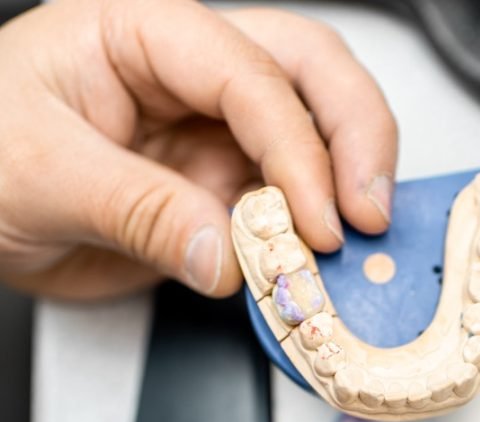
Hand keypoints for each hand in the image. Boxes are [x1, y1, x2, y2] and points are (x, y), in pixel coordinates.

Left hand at [0, 0, 396, 298]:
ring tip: (358, 239)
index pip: (250, 75)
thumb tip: (228, 256)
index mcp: (142, 34)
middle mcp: (191, 76)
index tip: (317, 220)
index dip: (298, 148)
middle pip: (310, 72)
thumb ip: (140, 212)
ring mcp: (214, 133)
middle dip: (356, 138)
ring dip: (346, 184)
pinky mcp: (224, 187)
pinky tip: (320, 260)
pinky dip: (313, 234)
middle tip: (371, 209)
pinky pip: (287, 203)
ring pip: (315, 132)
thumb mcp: (40, 180)